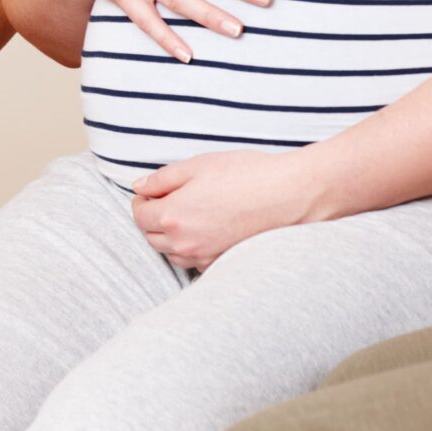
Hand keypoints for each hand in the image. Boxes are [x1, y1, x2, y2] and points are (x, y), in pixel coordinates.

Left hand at [131, 148, 328, 270]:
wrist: (292, 195)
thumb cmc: (247, 175)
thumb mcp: (198, 165)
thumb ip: (163, 179)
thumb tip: (140, 187)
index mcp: (173, 216)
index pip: (139, 217)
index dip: (141, 202)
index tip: (149, 193)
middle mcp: (186, 244)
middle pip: (151, 238)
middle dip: (152, 220)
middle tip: (164, 201)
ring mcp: (205, 258)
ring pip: (172, 254)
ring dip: (169, 237)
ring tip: (185, 216)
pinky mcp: (224, 264)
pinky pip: (195, 262)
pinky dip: (191, 249)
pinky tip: (204, 231)